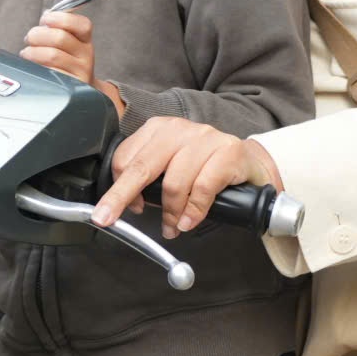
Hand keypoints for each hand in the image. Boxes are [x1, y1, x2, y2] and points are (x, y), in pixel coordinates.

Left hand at [21, 10, 96, 88]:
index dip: (60, 18)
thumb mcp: (68, 43)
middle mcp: (86, 55)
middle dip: (37, 35)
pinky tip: (32, 66)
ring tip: (27, 53)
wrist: (78, 91)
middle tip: (29, 38)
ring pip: (52, 56)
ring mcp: (80, 72)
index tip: (45, 19)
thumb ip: (58, 28)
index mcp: (85, 40)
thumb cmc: (66, 62)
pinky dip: (36, 67)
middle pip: (60, 38)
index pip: (82, 24)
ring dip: (33, 52)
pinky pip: (49, 73)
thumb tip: (47, 14)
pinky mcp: (70, 87)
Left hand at [96, 116, 282, 238]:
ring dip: (170, 213)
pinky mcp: (228, 151)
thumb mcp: (171, 166)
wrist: (249, 165)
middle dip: (122, 196)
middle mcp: (179, 129)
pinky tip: (189, 222)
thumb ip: (149, 177)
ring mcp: (205, 137)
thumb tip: (128, 202)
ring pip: (174, 182)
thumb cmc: (205, 168)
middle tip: (107, 218)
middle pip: (142, 166)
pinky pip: (203, 188)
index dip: (119, 187)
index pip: (127, 157)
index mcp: (159, 128)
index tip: (114, 210)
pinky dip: (193, 212)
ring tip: (173, 227)